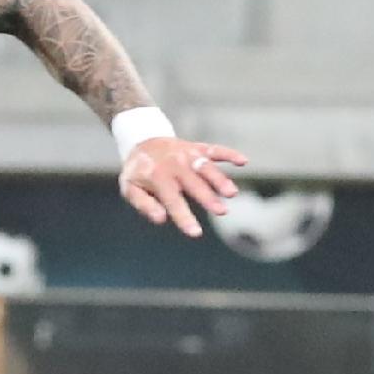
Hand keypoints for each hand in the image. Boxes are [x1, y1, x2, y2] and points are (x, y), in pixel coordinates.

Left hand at [118, 135, 246, 238]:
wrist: (142, 140)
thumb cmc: (138, 172)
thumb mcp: (130, 189)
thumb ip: (144, 204)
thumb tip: (161, 219)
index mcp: (157, 177)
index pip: (173, 201)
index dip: (184, 217)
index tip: (196, 233)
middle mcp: (175, 164)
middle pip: (193, 183)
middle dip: (208, 197)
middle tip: (222, 212)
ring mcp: (188, 155)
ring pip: (206, 167)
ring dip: (220, 179)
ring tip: (232, 193)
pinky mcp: (198, 148)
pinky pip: (215, 149)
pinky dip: (229, 154)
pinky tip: (243, 161)